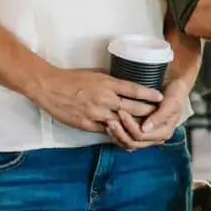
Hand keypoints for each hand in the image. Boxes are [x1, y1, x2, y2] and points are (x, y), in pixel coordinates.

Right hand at [32, 67, 161, 133]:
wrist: (50, 88)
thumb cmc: (73, 78)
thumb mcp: (97, 75)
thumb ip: (112, 83)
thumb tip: (127, 87)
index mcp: (108, 84)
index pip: (134, 89)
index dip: (149, 94)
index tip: (161, 97)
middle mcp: (104, 99)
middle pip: (132, 108)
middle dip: (147, 113)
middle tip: (160, 115)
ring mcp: (95, 113)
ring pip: (121, 122)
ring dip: (134, 125)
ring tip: (148, 128)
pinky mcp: (86, 124)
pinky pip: (106, 131)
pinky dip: (118, 133)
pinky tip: (127, 135)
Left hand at [106, 77, 189, 151]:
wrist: (176, 88)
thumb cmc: (175, 93)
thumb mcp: (172, 102)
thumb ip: (160, 116)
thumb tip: (145, 128)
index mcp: (164, 133)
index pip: (142, 135)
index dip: (130, 126)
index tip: (122, 112)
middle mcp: (156, 138)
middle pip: (133, 143)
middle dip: (121, 132)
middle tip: (111, 119)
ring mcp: (148, 137)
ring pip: (128, 144)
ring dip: (117, 135)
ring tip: (108, 123)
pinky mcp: (141, 133)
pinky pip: (127, 140)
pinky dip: (118, 135)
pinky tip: (110, 126)